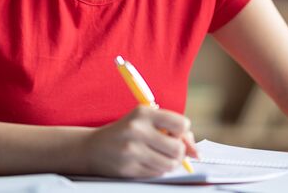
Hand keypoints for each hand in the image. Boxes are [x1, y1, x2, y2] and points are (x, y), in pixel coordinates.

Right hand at [80, 105, 197, 177]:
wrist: (93, 148)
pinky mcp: (129, 168)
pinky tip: (147, 162)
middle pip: (177, 148)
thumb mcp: (145, 121)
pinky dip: (157, 170)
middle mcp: (137, 130)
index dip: (184, 132)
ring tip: (159, 156)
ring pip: (169, 164)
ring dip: (169, 163)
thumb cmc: (126, 132)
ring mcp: (132, 151)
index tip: (178, 134)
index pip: (181, 123)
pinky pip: (157, 173)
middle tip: (171, 150)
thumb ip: (171, 129)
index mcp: (143, 112)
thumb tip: (194, 150)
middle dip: (179, 152)